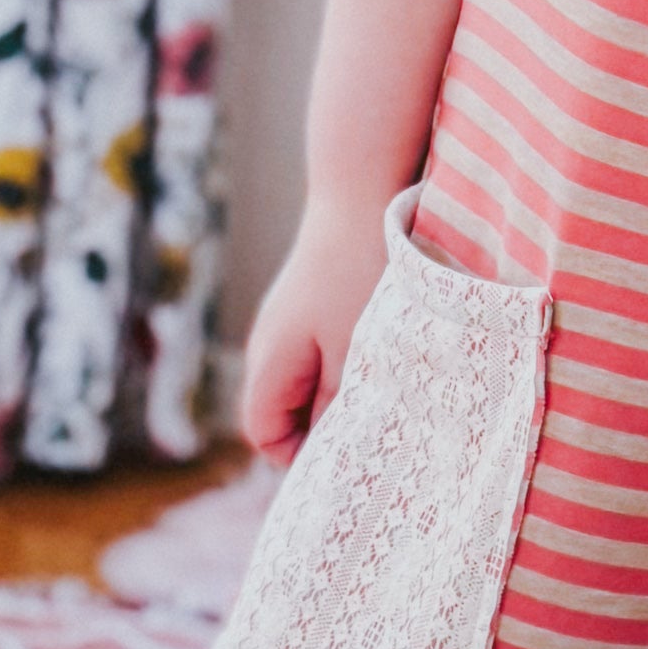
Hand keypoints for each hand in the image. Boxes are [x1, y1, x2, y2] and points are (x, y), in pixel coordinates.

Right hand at [238, 190, 393, 458]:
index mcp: (271, 360)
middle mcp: (270, 344)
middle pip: (283, 410)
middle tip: (374, 427)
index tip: (348, 453)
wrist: (359, 194)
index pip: (264, 433)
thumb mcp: (359, 350)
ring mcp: (289, 323)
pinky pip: (321, 355)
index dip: (299, 455)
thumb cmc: (360, 273)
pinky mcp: (311, 306)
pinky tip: (382, 353)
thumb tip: (334, 451)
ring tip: (383, 387)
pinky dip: (346, 364)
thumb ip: (342, 405)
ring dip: (340, 393)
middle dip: (323, 426)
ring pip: (306, 382)